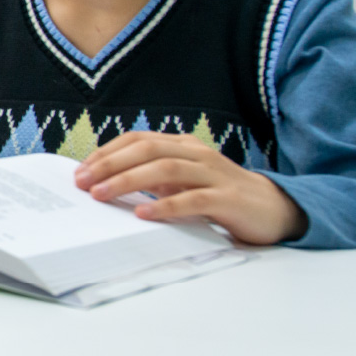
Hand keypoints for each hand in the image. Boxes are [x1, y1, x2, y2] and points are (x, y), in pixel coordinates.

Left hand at [73, 131, 306, 243]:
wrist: (275, 209)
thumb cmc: (220, 195)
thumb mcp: (183, 180)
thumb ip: (153, 177)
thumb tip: (107, 182)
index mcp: (183, 145)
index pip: (137, 140)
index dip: (107, 153)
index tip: (80, 171)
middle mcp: (197, 154)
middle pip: (147, 150)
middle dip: (110, 165)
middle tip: (83, 183)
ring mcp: (214, 175)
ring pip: (166, 169)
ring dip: (129, 181)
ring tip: (102, 195)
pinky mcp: (228, 199)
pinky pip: (193, 199)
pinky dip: (166, 206)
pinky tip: (144, 214)